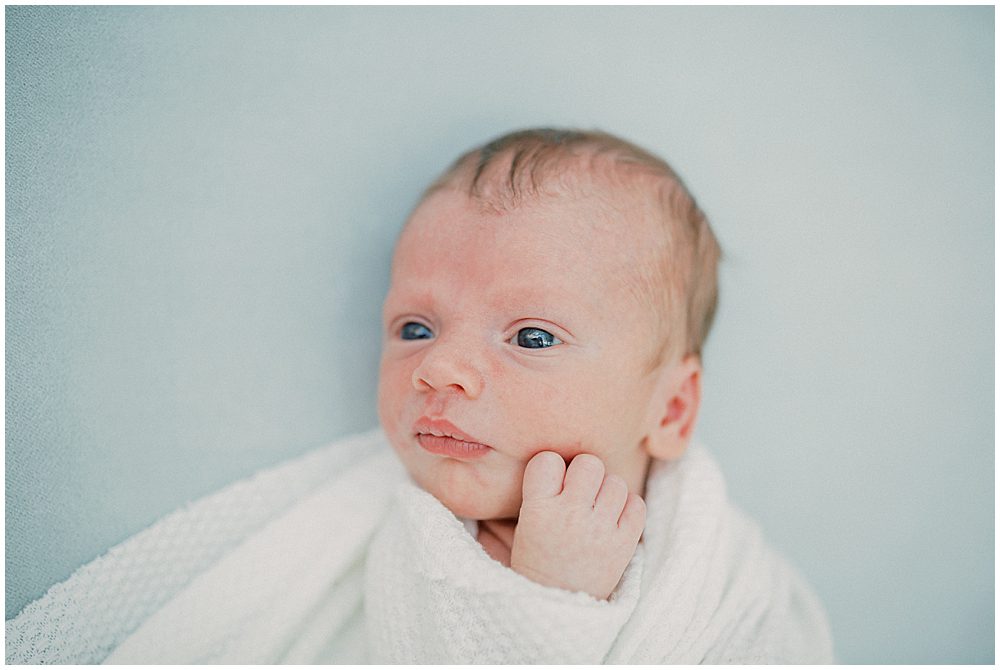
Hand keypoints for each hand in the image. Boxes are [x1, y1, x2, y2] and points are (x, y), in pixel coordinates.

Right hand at [509, 452, 645, 599]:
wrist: (557, 608)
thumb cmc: (540, 560)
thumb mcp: (527, 522)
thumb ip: (546, 490)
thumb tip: (573, 459)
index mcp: (538, 510)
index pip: (548, 460)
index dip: (553, 467)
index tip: (553, 482)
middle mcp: (569, 516)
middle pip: (588, 463)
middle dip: (585, 474)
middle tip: (580, 493)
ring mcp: (599, 530)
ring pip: (615, 482)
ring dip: (608, 492)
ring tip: (597, 510)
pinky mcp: (624, 544)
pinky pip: (637, 504)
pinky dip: (628, 508)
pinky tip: (614, 521)